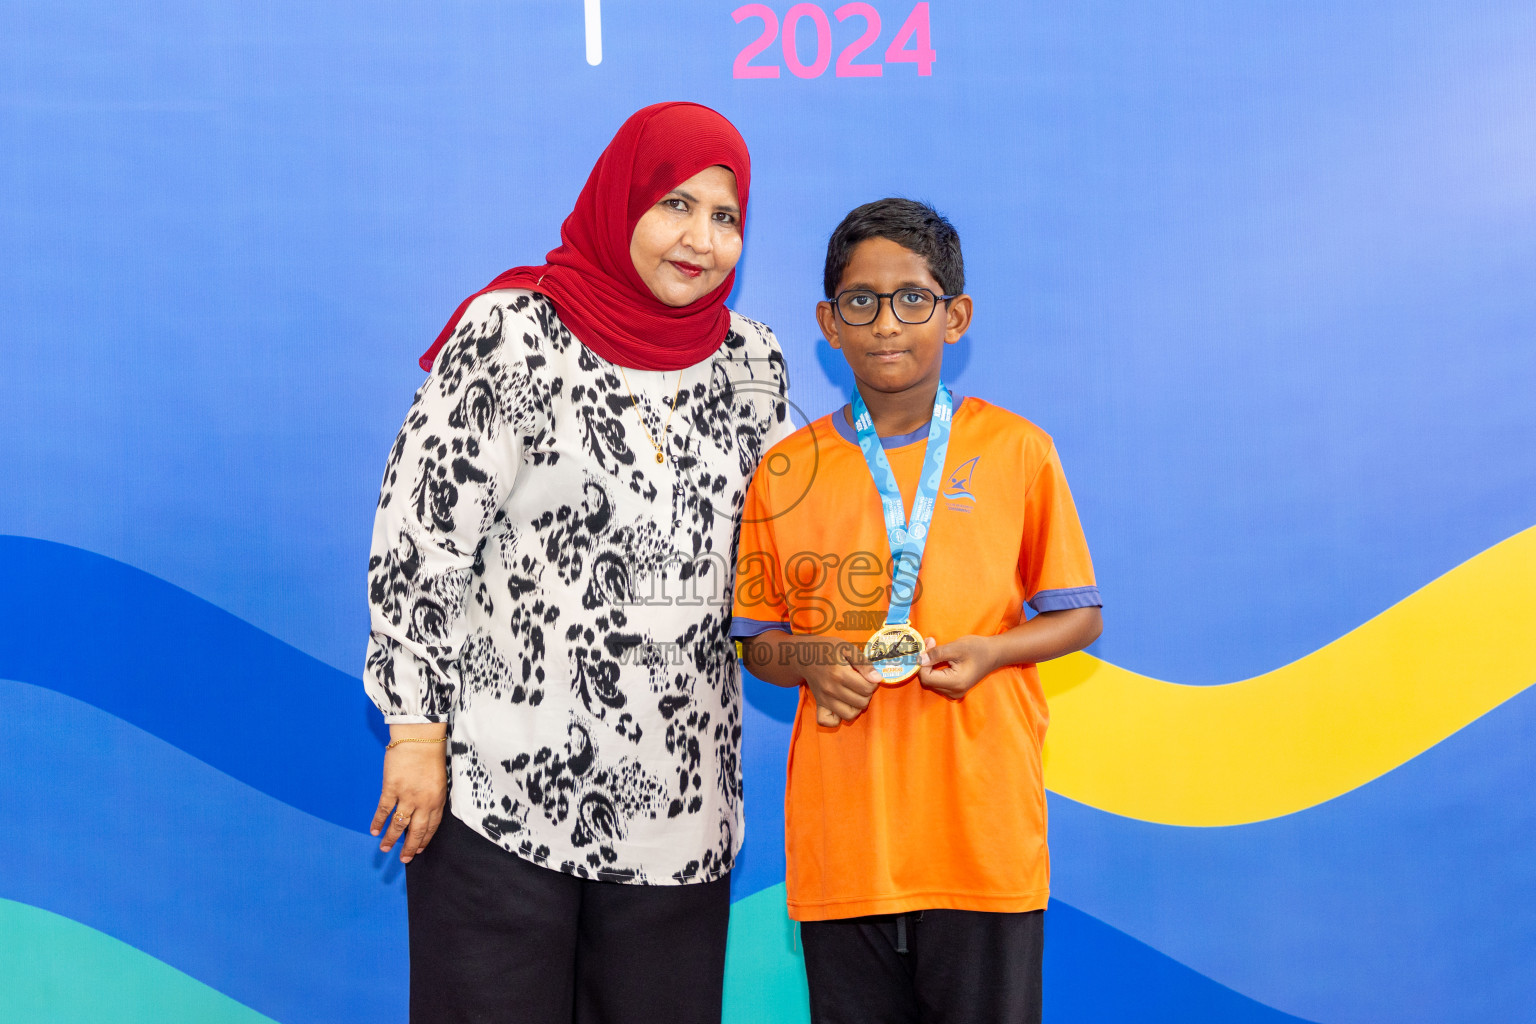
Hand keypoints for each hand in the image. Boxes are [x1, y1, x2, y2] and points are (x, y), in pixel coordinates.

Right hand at [370, 723, 448, 862]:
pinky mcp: (391, 788)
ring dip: (390, 838)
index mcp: (437, 800)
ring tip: (385, 849)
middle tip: (404, 859)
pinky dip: (378, 821)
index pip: (431, 826)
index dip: (424, 840)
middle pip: (416, 831)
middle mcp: (423, 802)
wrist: (419, 739)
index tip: (419, 849)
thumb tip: (423, 813)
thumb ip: (432, 798)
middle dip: (409, 847)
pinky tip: (374, 830)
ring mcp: (407, 796)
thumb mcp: (439, 780)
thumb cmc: (431, 756)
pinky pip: (384, 809)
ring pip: (398, 824)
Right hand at [801, 639, 884, 726]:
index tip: (869, 676)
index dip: (873, 682)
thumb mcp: (847, 648)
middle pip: (861, 702)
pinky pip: (829, 721)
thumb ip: (863, 663)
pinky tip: (843, 706)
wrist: (803, 656)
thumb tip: (877, 679)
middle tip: (862, 683)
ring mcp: (825, 700)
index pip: (867, 688)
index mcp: (839, 674)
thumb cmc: (826, 649)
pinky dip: (838, 718)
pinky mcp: (819, 705)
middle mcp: (831, 690)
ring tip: (855, 694)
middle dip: (867, 694)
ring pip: (850, 715)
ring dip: (857, 706)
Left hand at [917, 635, 996, 700]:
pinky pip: (938, 682)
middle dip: (925, 662)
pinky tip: (940, 658)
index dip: (922, 662)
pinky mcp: (955, 689)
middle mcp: (954, 692)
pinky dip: (935, 670)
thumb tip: (919, 659)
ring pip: (931, 681)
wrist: (995, 654)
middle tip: (931, 643)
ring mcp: (955, 693)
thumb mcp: (956, 647)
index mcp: (955, 683)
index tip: (928, 644)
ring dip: (929, 665)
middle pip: (928, 681)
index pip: (927, 677)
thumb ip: (936, 654)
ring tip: (935, 648)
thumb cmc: (978, 648)